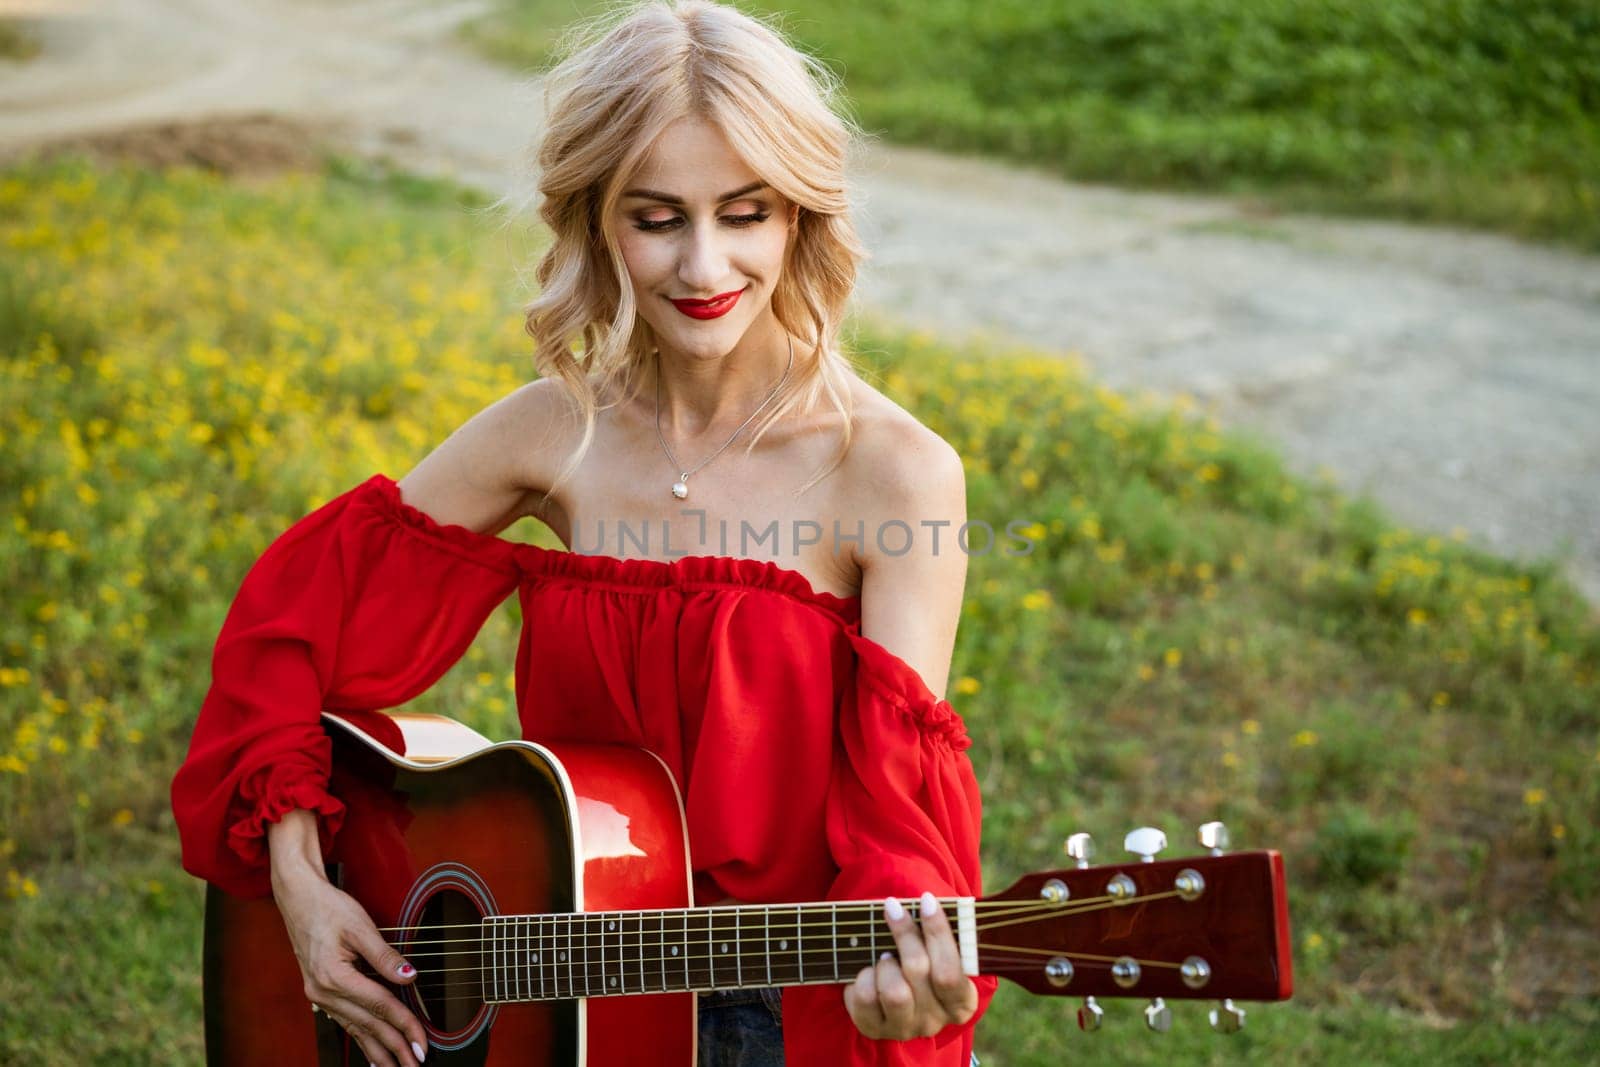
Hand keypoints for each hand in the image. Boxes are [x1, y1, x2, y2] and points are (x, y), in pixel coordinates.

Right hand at [272, 863, 429, 1066]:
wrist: (297, 898)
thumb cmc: (328, 908)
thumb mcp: (360, 926)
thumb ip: (385, 955)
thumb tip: (409, 977)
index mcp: (333, 975)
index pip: (379, 1006)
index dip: (404, 1025)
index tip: (422, 1042)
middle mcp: (323, 991)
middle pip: (367, 1024)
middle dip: (394, 1047)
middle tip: (416, 1065)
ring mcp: (319, 995)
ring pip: (355, 1029)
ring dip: (378, 1050)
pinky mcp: (320, 992)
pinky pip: (345, 1021)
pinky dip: (361, 1038)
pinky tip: (372, 1053)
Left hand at [844, 891, 978, 1039]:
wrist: (893, 993)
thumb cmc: (920, 962)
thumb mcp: (937, 953)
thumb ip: (939, 934)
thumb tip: (929, 902)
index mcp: (961, 1003)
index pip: (951, 971)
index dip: (938, 933)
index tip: (926, 900)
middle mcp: (935, 1021)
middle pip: (919, 971)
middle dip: (904, 934)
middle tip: (893, 909)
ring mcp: (905, 1028)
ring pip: (894, 991)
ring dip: (886, 964)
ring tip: (884, 956)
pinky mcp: (875, 1029)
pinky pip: (865, 998)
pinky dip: (863, 977)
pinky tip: (868, 971)